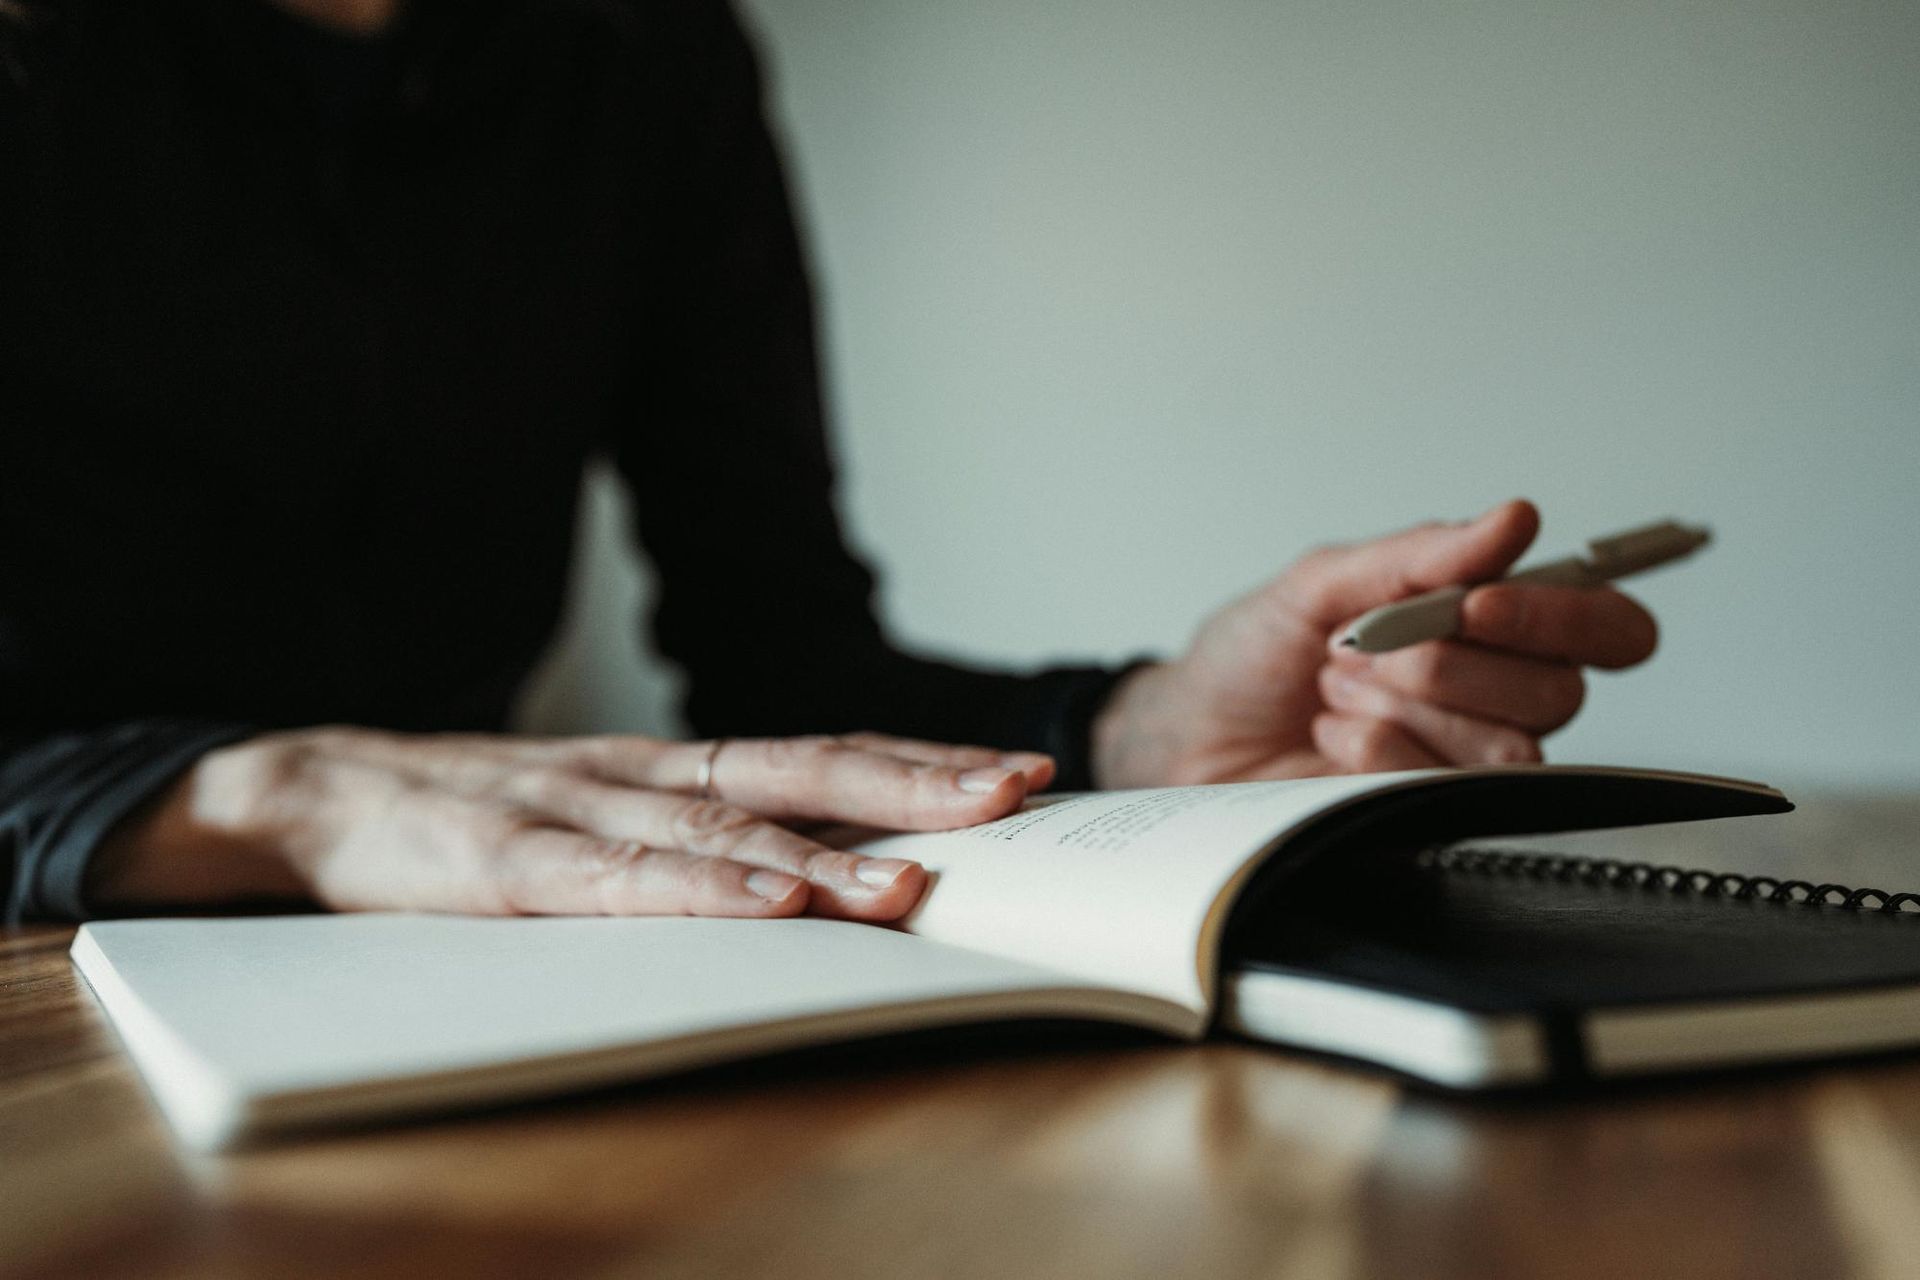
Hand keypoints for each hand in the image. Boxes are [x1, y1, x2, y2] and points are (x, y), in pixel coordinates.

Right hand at [87, 727, 1053, 920]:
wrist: (328, 788)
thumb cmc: (491, 811)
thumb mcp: (614, 811)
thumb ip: (706, 828)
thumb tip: (833, 865)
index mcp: (680, 765)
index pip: (825, 754)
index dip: (924, 762)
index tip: (1022, 774)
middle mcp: (650, 772)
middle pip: (802, 769)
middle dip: (915, 784)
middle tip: (1014, 792)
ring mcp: (582, 808)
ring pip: (722, 828)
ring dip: (822, 854)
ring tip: (911, 880)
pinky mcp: (513, 861)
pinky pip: (620, 880)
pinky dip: (700, 891)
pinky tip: (766, 905)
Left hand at [1091, 499, 1658, 785]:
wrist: (1189, 731)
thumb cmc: (1255, 654)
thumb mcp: (1321, 582)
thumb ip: (1420, 556)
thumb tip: (1512, 520)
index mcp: (1493, 623)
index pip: (1606, 624)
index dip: (1562, 614)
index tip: (1476, 604)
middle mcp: (1499, 694)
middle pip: (1559, 687)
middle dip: (1447, 663)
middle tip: (1364, 648)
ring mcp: (1468, 760)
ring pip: (1510, 743)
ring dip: (1404, 704)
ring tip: (1336, 688)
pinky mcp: (1430, 812)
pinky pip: (1447, 784)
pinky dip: (1377, 750)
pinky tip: (1333, 736)